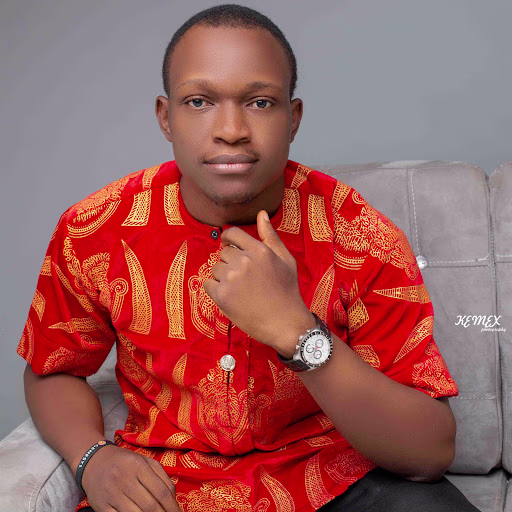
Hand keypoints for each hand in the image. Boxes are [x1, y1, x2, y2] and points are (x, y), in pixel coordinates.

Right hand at [81, 445, 179, 510]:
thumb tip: (173, 498)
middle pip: (150, 505)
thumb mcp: (145, 462)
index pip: (161, 491)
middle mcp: (124, 479)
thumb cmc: (125, 462)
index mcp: (138, 466)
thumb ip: (162, 477)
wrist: (94, 461)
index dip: (172, 506)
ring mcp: (111, 494)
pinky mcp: (101, 506)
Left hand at [203, 210, 313, 352]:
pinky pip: (208, 284)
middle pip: (223, 253)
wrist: (285, 323)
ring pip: (215, 269)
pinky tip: (230, 297)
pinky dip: (215, 290)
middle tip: (243, 278)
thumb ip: (270, 236)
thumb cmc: (287, 291)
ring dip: (223, 277)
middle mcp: (244, 261)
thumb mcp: (285, 259)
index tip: (227, 246)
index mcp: (259, 250)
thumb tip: (261, 213)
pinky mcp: (222, 295)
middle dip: (230, 262)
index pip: (231, 234)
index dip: (227, 239)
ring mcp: (231, 278)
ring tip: (239, 289)